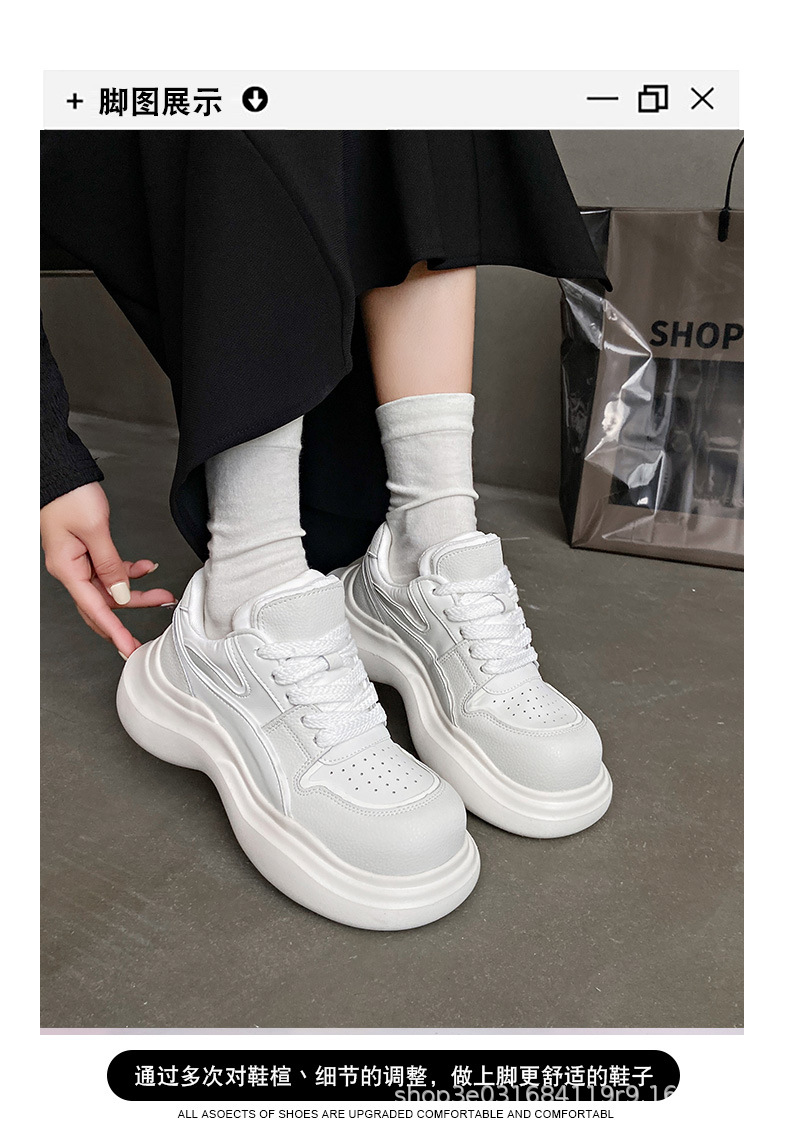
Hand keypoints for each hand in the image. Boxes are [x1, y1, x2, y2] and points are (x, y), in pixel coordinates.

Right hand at [41, 482, 175, 658]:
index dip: (114, 631)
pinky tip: (146, 567)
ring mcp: (78, 562)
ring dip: (136, 588)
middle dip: (134, 607)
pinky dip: (128, 570)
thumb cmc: (69, 496)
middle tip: (161, 608)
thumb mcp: (95, 530)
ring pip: (110, 587)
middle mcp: (70, 569)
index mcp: (67, 569)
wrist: (60, 473)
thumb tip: (120, 593)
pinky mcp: (86, 551)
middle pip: (104, 601)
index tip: (128, 648)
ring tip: (162, 590)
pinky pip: (109, 570)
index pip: (94, 609)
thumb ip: (110, 564)